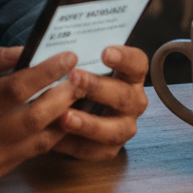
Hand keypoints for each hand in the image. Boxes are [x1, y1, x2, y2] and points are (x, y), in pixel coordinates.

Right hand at [0, 45, 87, 182]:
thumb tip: (22, 51)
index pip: (16, 89)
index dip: (46, 72)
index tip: (68, 56)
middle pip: (33, 118)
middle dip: (63, 97)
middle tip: (81, 78)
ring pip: (36, 142)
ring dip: (61, 119)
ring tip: (76, 98)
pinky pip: (26, 155)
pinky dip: (45, 137)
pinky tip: (56, 118)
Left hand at [50, 45, 148, 160]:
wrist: (72, 107)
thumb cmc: (77, 78)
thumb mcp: (80, 63)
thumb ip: (75, 55)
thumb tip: (55, 42)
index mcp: (130, 75)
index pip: (137, 63)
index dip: (124, 58)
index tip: (105, 52)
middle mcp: (133, 101)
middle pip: (125, 96)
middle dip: (98, 87)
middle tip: (73, 76)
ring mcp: (124, 126)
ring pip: (114, 129)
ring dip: (89, 123)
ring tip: (64, 117)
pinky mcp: (110, 148)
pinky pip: (96, 151)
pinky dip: (75, 144)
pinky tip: (56, 137)